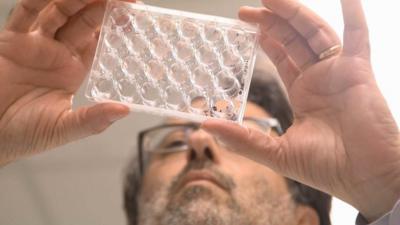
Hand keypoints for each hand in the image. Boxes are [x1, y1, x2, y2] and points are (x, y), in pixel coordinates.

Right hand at [0, 0, 134, 165]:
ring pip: (57, 12)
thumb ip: (92, 120)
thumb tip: (123, 111)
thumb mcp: (63, 128)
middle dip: (101, 6)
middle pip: (82, 21)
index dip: (114, 27)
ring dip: (77, 0)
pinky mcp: (11, 40)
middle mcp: (56, 54)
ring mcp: (34, 44)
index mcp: (73, 70)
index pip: (98, 42)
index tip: (131, 13)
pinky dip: (39, 1)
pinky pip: (25, 14)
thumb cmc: (22, 135)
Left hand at [203, 0, 399, 220]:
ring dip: (294, 14)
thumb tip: (206, 127)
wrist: (364, 178)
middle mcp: (320, 78)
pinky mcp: (359, 71)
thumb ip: (242, 139)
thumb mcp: (275, 152)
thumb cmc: (326, 168)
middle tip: (247, 10)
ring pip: (314, 33)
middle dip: (271, 22)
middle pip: (293, 40)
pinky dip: (353, 15)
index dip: (264, 39)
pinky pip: (358, 36)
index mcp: (303, 93)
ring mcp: (339, 72)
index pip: (281, 57)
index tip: (244, 26)